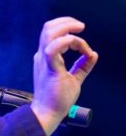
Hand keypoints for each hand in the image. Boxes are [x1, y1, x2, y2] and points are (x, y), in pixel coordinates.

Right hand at [31, 17, 97, 135]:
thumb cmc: (57, 99)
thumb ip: (83, 66)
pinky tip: (79, 47)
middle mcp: (42, 56)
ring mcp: (44, 61)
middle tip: (81, 27)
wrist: (48, 113)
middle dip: (66, 22)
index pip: (52, 34)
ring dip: (67, 27)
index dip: (69, 32)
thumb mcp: (74, 79)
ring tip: (80, 30)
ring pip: (49, 33)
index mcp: (46, 58)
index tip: (83, 47)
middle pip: (48, 28)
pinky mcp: (49, 68)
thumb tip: (93, 55)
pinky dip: (68, 42)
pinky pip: (54, 48)